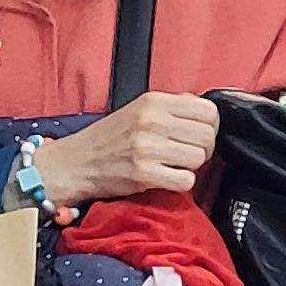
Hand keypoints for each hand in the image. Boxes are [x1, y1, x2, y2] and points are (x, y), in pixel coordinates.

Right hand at [37, 92, 221, 206]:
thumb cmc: (108, 139)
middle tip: (186, 154)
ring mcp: (147, 147)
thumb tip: (206, 113)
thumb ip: (172, 108)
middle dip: (203, 149)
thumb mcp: (139, 109)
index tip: (198, 135)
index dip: (210, 127)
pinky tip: (166, 178)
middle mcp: (152, 121)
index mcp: (154, 101)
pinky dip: (180, 183)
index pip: (208, 111)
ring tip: (173, 165)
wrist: (76, 162)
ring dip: (190, 167)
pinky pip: (186, 180)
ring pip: (199, 159)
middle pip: (207, 137)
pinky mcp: (144, 173)